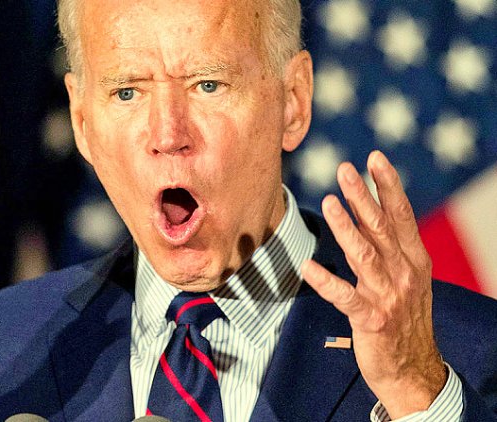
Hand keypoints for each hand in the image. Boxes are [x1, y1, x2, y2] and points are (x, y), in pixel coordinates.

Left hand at [301, 151, 445, 418]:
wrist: (412, 369)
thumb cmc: (403, 318)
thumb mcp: (407, 278)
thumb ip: (391, 246)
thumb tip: (370, 211)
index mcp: (414, 260)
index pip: (401, 215)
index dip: (388, 186)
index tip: (374, 158)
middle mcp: (404, 273)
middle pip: (380, 228)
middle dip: (362, 196)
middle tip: (344, 169)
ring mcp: (388, 296)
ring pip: (364, 255)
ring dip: (346, 227)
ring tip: (329, 201)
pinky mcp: (370, 319)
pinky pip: (344, 296)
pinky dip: (326, 281)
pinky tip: (308, 266)